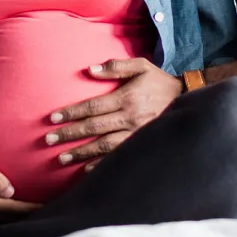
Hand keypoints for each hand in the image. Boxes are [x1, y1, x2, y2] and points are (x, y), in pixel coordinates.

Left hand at [48, 58, 182, 165]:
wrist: (187, 99)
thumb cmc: (159, 81)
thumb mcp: (141, 66)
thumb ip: (116, 66)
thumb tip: (90, 70)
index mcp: (127, 97)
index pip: (93, 106)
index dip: (72, 112)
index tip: (53, 118)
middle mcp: (130, 117)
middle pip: (94, 128)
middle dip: (70, 134)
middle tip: (49, 140)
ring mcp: (136, 134)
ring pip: (103, 146)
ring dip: (81, 153)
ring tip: (61, 158)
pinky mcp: (142, 145)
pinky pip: (118, 157)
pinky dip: (102, 165)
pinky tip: (86, 170)